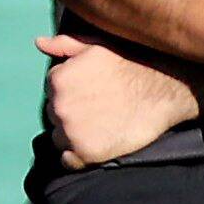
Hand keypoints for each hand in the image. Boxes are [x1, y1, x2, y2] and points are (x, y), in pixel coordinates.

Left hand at [37, 36, 203, 170]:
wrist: (164, 89)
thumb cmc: (132, 63)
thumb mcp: (96, 45)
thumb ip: (65, 44)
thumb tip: (39, 42)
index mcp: (57, 80)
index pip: (53, 92)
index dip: (73, 92)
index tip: (93, 93)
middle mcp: (59, 107)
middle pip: (55, 115)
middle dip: (72, 113)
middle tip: (100, 109)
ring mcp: (72, 131)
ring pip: (61, 137)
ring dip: (75, 134)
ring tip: (102, 125)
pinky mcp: (87, 153)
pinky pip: (70, 161)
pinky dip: (79, 156)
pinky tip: (98, 143)